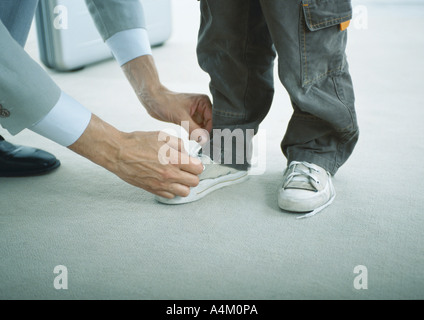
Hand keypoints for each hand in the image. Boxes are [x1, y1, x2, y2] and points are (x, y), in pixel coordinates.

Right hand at [69, 114, 203, 197]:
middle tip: (186, 169)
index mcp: (174, 159)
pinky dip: (172, 190)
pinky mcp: (153, 190)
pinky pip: (171, 196)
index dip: (197, 164)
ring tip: (178, 177)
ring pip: (185, 192)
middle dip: (193, 175)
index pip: (198, 169)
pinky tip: (168, 182)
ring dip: (184, 185)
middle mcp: (170, 174)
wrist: (119, 153)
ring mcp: (161, 184)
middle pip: (194, 182)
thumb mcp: (162, 136)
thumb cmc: (138, 142)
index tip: (193, 162)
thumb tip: (187, 151)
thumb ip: (179, 144)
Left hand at [139, 87, 211, 143]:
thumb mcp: (181, 117)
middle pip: (210, 124)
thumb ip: (194, 129)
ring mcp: (196, 113)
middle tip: (199, 141)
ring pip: (203, 128)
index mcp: (203, 102)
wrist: (153, 101)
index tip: (205, 140)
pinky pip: (196, 129)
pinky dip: (193, 134)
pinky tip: (188, 136)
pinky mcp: (190, 119)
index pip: (213, 119)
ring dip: (198, 135)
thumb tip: (204, 140)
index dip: (209, 130)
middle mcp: (202, 107)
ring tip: (191, 137)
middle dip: (204, 133)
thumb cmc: (166, 103)